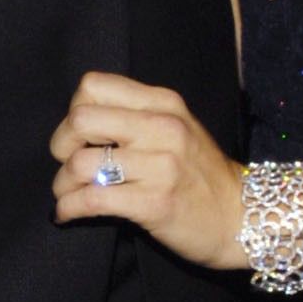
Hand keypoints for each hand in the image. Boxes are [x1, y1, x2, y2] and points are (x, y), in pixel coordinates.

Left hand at [50, 71, 245, 269]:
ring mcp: (161, 165)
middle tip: (68, 165)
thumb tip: (78, 124)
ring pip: (80, 163)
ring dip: (62, 184)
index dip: (74, 110)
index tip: (82, 137)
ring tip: (68, 194)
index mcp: (163, 103)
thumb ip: (136, 116)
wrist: (241, 216)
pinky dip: (69, 208)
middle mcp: (163, 127)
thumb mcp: (177, 128)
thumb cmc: (200, 174)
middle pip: (79, 120)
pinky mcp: (155, 203)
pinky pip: (92, 199)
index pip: (93, 86)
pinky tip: (67, 213)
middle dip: (61, 146)